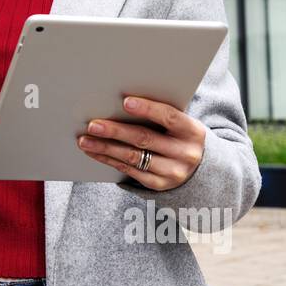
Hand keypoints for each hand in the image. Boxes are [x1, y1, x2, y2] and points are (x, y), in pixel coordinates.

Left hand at [76, 95, 207, 190]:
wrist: (199, 169)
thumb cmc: (180, 136)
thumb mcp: (180, 125)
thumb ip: (160, 115)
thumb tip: (120, 103)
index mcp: (192, 131)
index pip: (169, 117)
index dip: (148, 109)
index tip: (125, 102)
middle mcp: (185, 153)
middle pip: (144, 139)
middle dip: (115, 131)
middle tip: (93, 125)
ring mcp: (172, 172)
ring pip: (133, 157)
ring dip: (105, 147)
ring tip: (85, 140)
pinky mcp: (158, 184)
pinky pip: (129, 170)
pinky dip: (109, 159)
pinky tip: (94, 151)